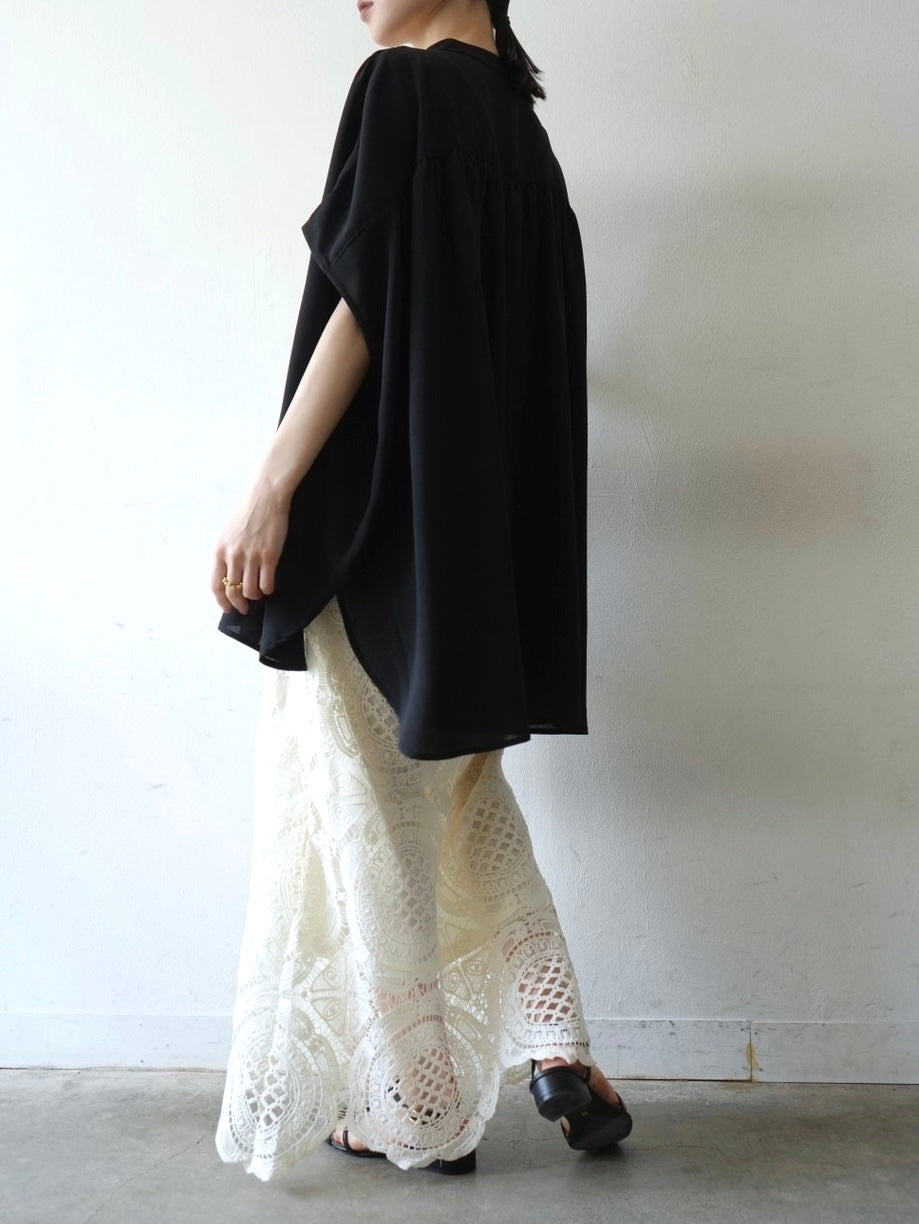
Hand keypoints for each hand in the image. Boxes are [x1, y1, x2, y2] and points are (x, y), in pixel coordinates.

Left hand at [211, 487, 289, 614]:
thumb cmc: (246, 513)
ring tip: (259, 594)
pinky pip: (267, 583)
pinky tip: (269, 586)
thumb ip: (225, 554)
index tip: (227, 608)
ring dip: (255, 596)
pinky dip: (268, 589)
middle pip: (232, 591)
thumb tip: (228, 576)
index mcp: (219, 551)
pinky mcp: (269, 556)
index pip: (215, 585)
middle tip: (244, 608)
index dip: (221, 601)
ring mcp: (251, 557)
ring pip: (250, 590)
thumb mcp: (226, 534)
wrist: (266, 498)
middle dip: (239, 604)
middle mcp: (232, 556)